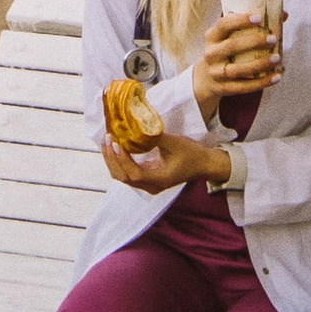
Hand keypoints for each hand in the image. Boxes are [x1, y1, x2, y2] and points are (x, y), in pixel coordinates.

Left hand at [103, 127, 227, 193]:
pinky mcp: (147, 178)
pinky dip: (119, 161)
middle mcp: (151, 186)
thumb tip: (136, 126)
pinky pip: (128, 172)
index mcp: (158, 180)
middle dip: (112, 158)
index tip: (116, 142)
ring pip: (123, 176)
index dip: (122, 159)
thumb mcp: (174, 143)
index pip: (134, 174)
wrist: (203, 165)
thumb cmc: (192, 154)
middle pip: (123, 177)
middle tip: (107, 138)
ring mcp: (148, 184)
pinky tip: (116, 146)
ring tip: (107, 141)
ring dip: (113, 160)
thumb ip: (154, 137)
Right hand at [189, 13, 280, 118]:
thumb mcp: (228, 37)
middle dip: (254, 42)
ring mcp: (216, 73)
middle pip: (231, 46)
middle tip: (273, 39)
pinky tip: (276, 77)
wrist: (205, 79)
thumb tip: (283, 15)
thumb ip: (251, 25)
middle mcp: (211, 54)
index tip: (258, 18)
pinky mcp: (223, 88)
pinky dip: (261, 83)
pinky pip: (243, 87)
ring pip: (238, 69)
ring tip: (277, 58)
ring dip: (259, 64)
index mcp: (212, 37)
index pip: (223, 24)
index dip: (240, 20)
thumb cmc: (225, 50)